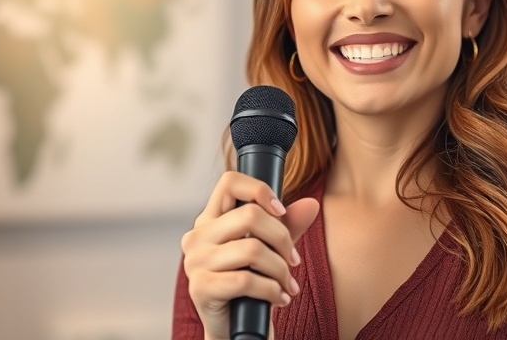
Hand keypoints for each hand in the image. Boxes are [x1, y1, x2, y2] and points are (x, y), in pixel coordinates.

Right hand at [180, 171, 319, 339]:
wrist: (235, 330)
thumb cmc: (250, 286)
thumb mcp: (272, 250)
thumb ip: (288, 226)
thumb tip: (311, 205)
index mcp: (210, 220)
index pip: (230, 182)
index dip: (260, 190)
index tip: (282, 211)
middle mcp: (197, 236)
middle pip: (250, 215)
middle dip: (283, 239)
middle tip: (294, 260)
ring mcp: (195, 262)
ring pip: (252, 249)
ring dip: (281, 269)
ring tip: (289, 284)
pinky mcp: (200, 287)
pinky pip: (246, 280)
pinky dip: (272, 290)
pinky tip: (279, 298)